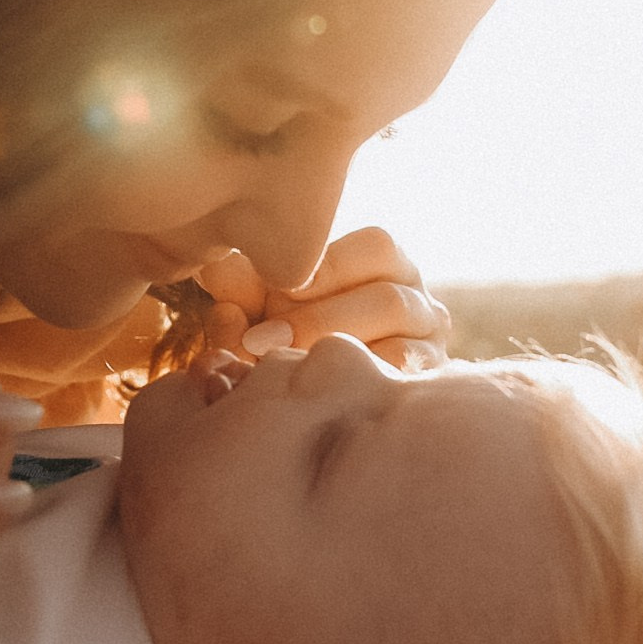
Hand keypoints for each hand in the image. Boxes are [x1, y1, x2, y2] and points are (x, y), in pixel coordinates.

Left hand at [198, 228, 450, 371]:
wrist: (309, 394)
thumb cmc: (285, 330)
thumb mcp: (262, 301)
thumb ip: (243, 285)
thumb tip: (214, 271)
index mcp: (387, 264)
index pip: (377, 247)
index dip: (327, 268)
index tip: (277, 292)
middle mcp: (418, 302)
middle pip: (388, 301)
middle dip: (319, 322)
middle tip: (261, 341)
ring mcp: (427, 351)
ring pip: (399, 349)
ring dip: (335, 360)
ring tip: (283, 370)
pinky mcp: (420, 393)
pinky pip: (397, 394)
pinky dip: (354, 393)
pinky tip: (312, 396)